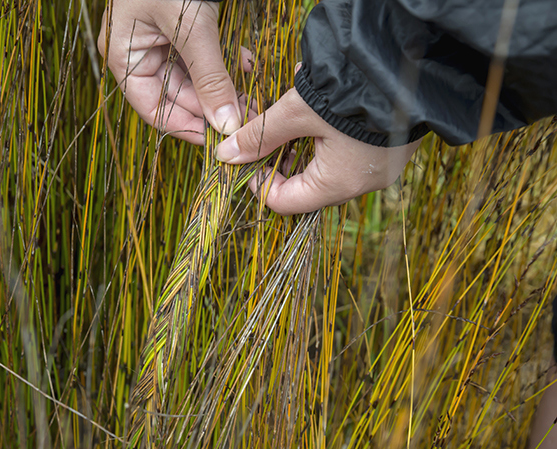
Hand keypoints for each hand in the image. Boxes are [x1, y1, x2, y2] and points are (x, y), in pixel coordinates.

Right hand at [97, 0, 253, 144]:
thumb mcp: (192, 27)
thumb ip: (211, 77)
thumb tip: (228, 123)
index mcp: (125, 58)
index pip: (155, 110)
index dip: (188, 129)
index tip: (220, 140)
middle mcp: (139, 54)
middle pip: (177, 97)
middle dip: (213, 108)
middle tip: (248, 119)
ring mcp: (159, 42)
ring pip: (194, 80)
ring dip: (223, 89)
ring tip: (253, 98)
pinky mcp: (181, 29)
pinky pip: (203, 58)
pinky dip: (225, 64)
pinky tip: (247, 67)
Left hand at [216, 88, 420, 214]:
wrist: (406, 63)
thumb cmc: (349, 92)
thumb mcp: (296, 112)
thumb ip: (259, 135)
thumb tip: (224, 154)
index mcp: (337, 184)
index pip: (284, 203)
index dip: (259, 183)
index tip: (247, 158)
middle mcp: (362, 184)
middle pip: (306, 187)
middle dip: (279, 161)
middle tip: (264, 136)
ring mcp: (380, 168)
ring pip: (326, 170)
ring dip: (302, 148)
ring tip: (290, 119)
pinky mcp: (390, 149)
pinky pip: (349, 156)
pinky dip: (327, 140)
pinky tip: (319, 112)